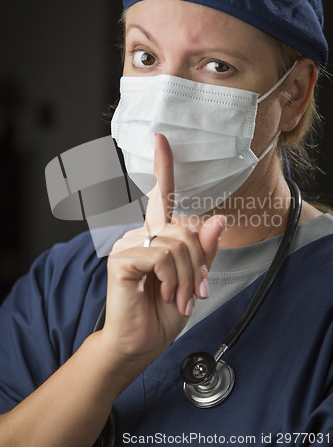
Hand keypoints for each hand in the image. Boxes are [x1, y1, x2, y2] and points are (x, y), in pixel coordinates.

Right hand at [102, 134, 225, 361]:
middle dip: (199, 262)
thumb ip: (204, 251)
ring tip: (180, 298)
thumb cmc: (162, 312)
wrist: (139, 344)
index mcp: (158, 236)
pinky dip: (172, 278)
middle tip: (195, 291)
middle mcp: (142, 234)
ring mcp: (129, 244)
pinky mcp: (121, 258)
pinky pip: (161, 255)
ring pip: (177, 243)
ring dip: (187, 276)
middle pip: (186, 228)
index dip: (163, 166)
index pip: (161, 195)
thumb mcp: (192, 280)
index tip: (162, 138)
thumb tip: (218, 219)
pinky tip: (164, 293)